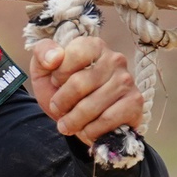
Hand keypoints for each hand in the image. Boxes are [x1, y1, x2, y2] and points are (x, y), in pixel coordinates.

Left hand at [28, 33, 144, 144]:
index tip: (56, 82)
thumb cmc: (62, 90)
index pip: (73, 55)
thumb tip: (54, 57)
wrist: (80, 119)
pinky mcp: (135, 103)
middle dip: (61, 103)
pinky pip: (106, 121)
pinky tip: (87, 130)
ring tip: (68, 124)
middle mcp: (115, 59)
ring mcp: (127, 81)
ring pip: (90, 106)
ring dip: (72, 121)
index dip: (58, 76)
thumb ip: (42, 53)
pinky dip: (90, 131)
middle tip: (58, 110)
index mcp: (93, 46)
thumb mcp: (44, 70)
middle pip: (78, 84)